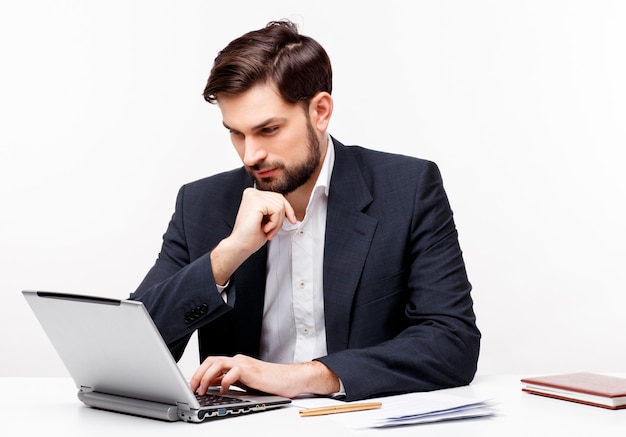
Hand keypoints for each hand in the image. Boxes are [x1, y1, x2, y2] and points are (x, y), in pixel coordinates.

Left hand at [189, 354, 339, 398]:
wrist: (289, 379)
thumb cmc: (270, 383)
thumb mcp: (245, 384)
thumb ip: (230, 382)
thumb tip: (212, 388)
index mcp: (236, 363)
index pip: (211, 363)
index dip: (198, 373)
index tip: (190, 386)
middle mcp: (238, 360)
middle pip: (211, 361)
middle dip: (198, 375)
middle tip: (191, 388)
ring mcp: (244, 364)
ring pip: (217, 363)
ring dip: (206, 377)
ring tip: (202, 390)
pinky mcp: (251, 370)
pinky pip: (232, 372)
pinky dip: (224, 381)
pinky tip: (223, 390)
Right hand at [231, 188, 296, 251]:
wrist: (240, 244)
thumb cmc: (250, 235)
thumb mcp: (267, 219)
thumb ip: (274, 209)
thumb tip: (289, 209)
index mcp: (253, 195)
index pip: (277, 197)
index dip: (287, 209)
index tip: (292, 219)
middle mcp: (252, 193)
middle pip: (280, 200)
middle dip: (281, 219)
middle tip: (272, 230)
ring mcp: (254, 196)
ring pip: (280, 206)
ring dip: (277, 223)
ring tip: (267, 230)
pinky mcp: (257, 202)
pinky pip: (277, 211)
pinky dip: (274, 223)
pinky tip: (265, 228)